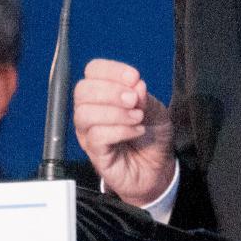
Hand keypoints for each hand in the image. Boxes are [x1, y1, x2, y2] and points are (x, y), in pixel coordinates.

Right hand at [72, 58, 174, 207]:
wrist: (158, 170)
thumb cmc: (152, 139)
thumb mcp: (157, 112)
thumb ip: (145, 98)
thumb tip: (135, 85)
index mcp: (103, 96)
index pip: (93, 71)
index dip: (112, 70)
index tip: (133, 77)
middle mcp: (91, 112)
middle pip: (82, 90)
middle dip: (111, 92)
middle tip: (133, 100)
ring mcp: (89, 134)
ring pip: (85, 114)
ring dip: (115, 113)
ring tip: (137, 118)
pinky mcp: (95, 154)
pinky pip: (96, 136)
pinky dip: (119, 130)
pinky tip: (136, 131)